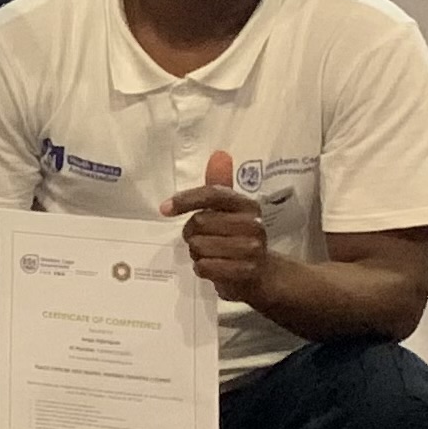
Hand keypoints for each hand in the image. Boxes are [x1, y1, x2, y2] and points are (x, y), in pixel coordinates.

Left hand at [165, 150, 270, 302]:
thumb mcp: (231, 210)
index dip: (185, 200)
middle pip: (198, 223)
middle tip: (203, 239)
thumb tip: (219, 154)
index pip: (211, 195)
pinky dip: (202, 269)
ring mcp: (250, 249)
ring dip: (197, 253)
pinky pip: (204, 266)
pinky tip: (216, 268)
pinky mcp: (244, 271)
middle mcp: (252, 224)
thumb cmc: (239, 238)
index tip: (164, 209)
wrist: (263, 274)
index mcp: (247, 205)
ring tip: (212, 254)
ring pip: (198, 246)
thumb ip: (219, 185)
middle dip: (191, 234)